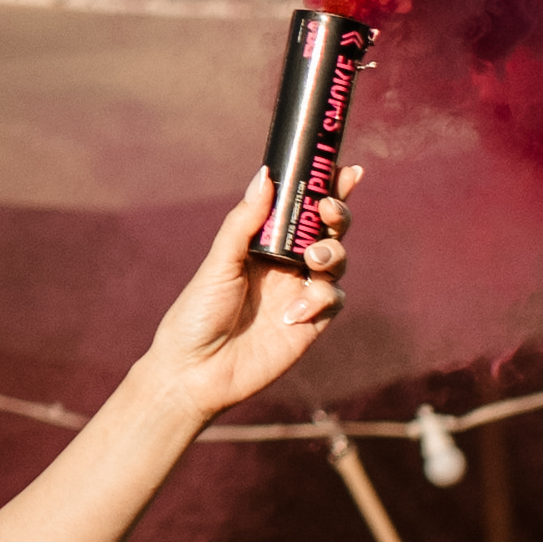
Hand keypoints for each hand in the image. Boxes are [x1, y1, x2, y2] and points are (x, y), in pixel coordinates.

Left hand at [141, 163, 356, 420]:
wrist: (195, 372)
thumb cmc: (196, 314)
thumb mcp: (218, 263)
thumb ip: (244, 221)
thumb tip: (265, 174)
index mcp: (263, 244)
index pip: (301, 209)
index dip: (327, 188)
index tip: (347, 169)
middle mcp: (286, 265)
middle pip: (328, 229)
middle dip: (337, 213)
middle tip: (328, 209)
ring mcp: (300, 293)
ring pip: (337, 259)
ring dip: (332, 252)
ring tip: (311, 261)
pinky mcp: (311, 323)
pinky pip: (333, 299)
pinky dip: (320, 299)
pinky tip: (292, 315)